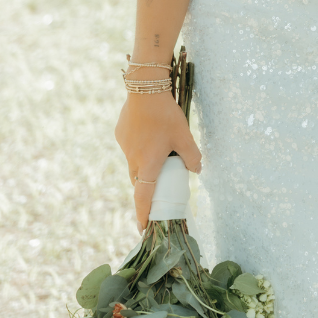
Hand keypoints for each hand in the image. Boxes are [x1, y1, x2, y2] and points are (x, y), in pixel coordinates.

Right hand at [115, 93, 202, 229]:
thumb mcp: (185, 136)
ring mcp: (124, 147)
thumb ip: (192, 157)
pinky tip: (150, 132)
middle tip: (158, 187)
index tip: (142, 228)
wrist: (145, 89)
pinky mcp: (120, 134)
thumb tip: (197, 170)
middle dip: (147, 188)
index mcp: (148, 165)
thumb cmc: (166, 115)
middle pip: (139, 181)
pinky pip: (131, 147)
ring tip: (158, 151)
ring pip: (134, 163)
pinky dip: (139, 146)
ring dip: (144, 164)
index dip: (143, 215)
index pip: (143, 198)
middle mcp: (133, 159)